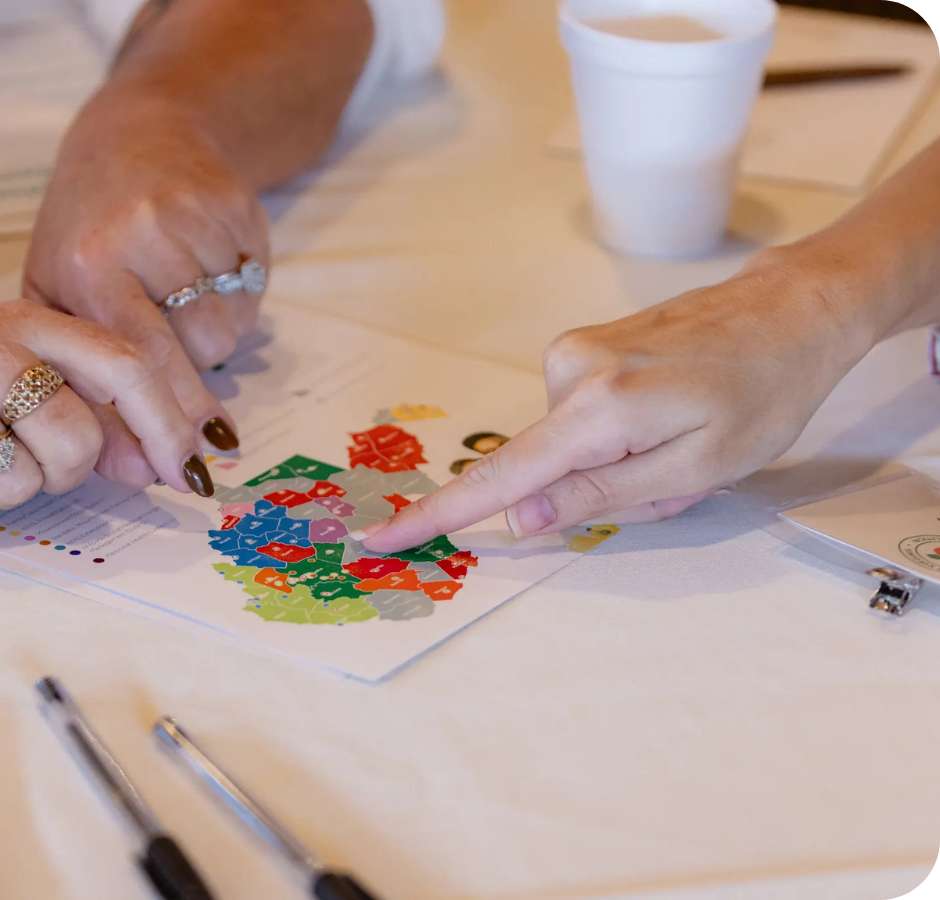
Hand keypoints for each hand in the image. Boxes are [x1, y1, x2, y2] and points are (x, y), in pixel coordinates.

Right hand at [0, 299, 215, 529]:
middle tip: (21, 452)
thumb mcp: (15, 370)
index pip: (124, 364)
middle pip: (78, 440)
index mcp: (27, 321)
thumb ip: (88, 407)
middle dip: (65, 468)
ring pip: (25, 484)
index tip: (191, 467)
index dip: (167, 421)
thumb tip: (162, 464)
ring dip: (3, 487)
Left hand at [24, 89, 269, 455]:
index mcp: (85, 265)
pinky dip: (235, 302)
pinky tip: (207, 278)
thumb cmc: (87, 232)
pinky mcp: (236, 208)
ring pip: (227, 327)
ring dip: (214, 343)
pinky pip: (251, 292)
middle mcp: (136, 238)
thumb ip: (87, 386)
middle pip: (188, 351)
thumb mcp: (59, 296)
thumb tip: (136, 472)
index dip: (161, 425)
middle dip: (200, 408)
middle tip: (215, 443)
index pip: (132, 364)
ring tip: (184, 316)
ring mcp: (191, 218)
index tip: (183, 472)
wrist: (137, 135)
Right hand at [357, 250, 878, 553]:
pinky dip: (615, 435)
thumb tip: (515, 517)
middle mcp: (569, 371)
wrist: (789, 310)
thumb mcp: (694, 469)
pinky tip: (669, 413)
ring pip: (567, 447)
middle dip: (600, 491)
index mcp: (598, 409)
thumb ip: (598, 496)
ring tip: (682, 437)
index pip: (502, 477)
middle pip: (546, 470)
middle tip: (679, 474)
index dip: (440, 512)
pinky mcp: (583, 347)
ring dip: (615, 463)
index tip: (381, 535)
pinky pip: (578, 418)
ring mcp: (573, 353)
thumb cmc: (761, 393)